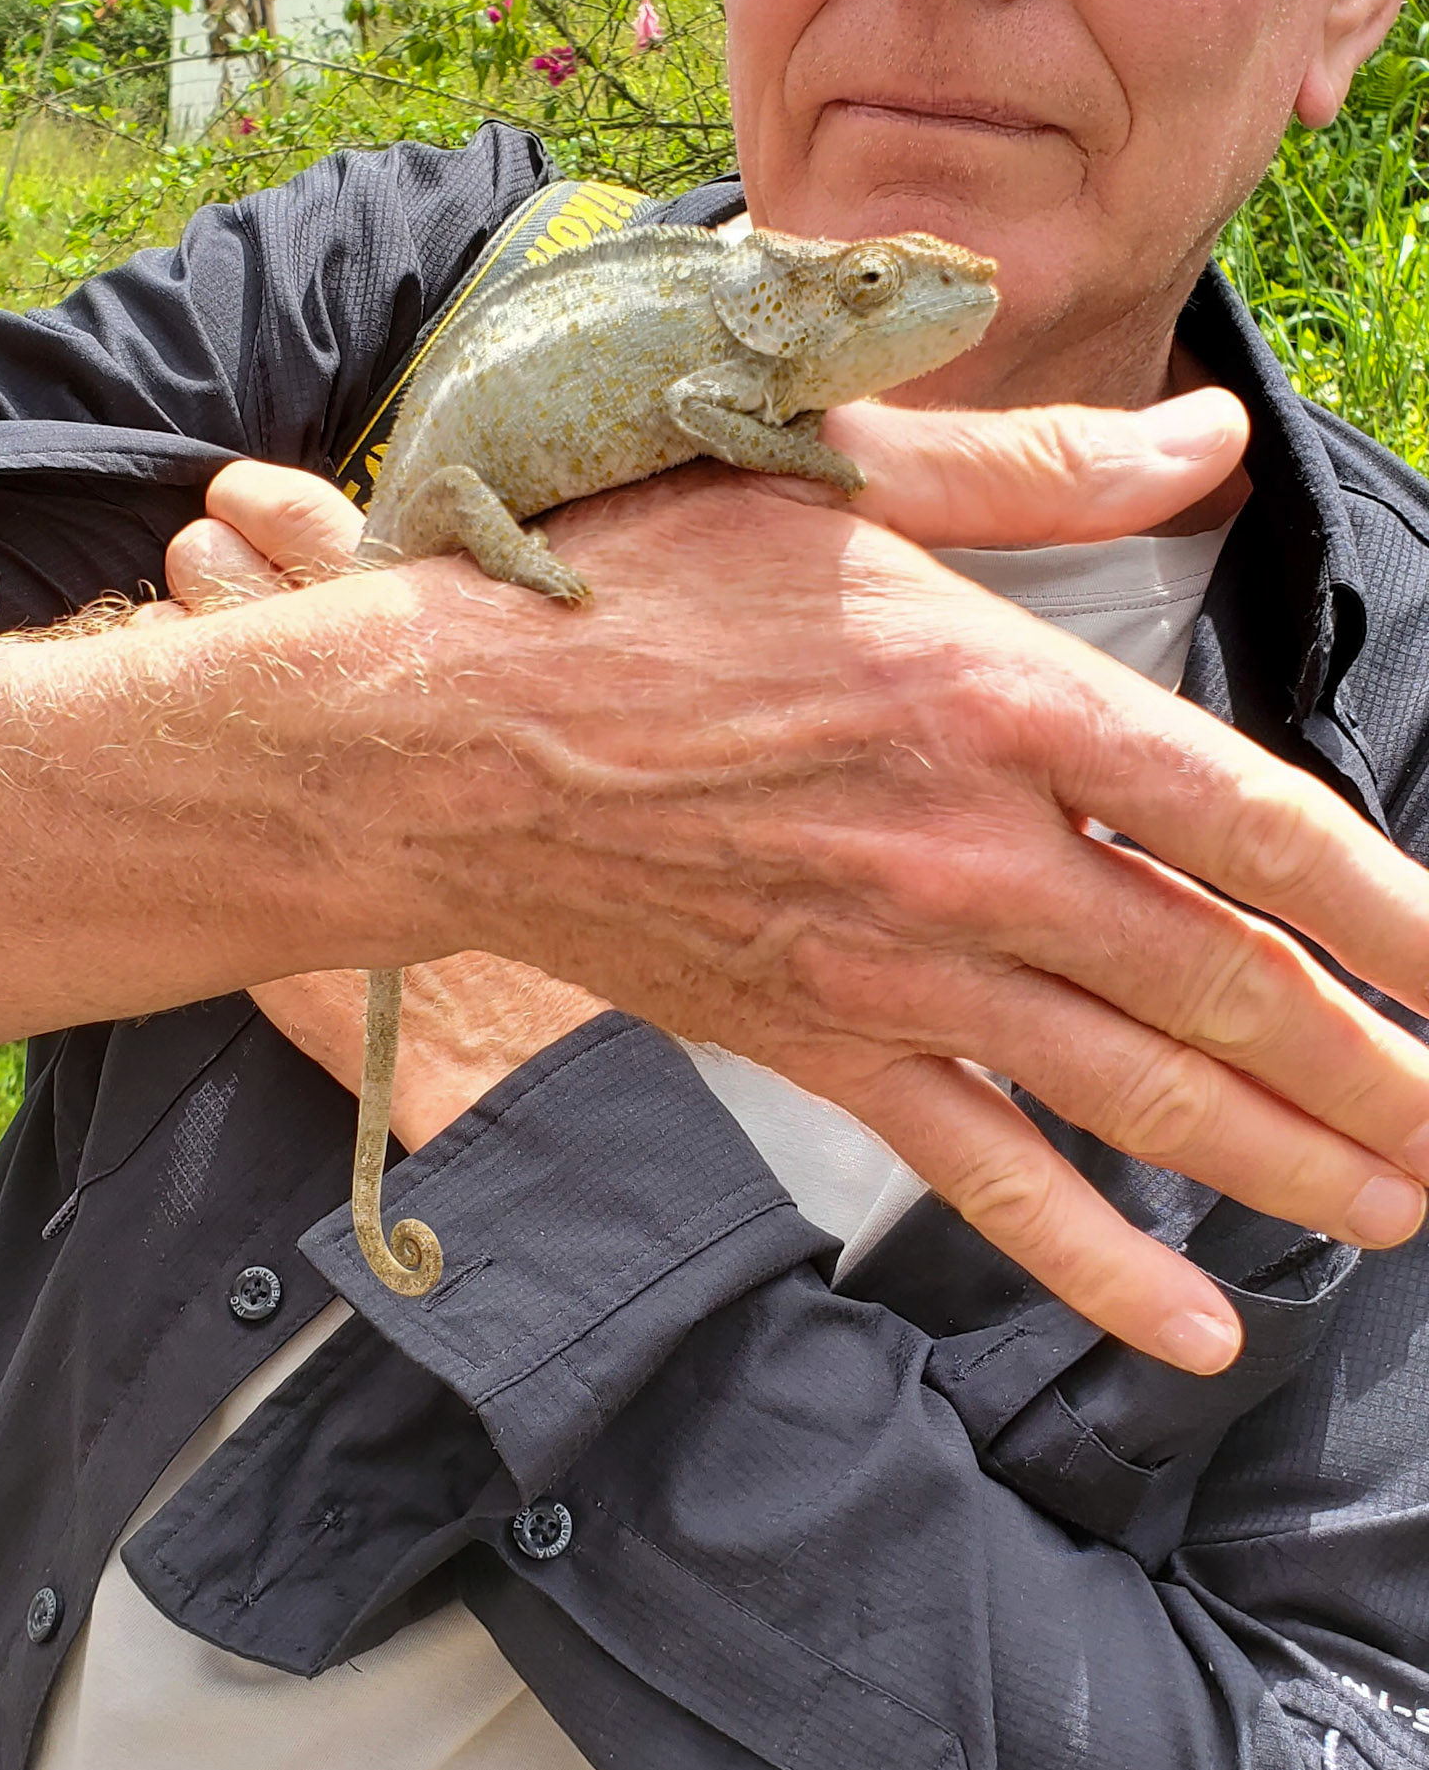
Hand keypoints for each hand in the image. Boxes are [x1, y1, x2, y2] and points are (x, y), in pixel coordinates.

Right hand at [167, 400, 1428, 1373]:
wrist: (437, 743)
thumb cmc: (629, 584)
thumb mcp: (839, 480)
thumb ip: (1040, 472)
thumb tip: (1208, 443)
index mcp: (1001, 694)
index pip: (1251, 824)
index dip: (1390, 911)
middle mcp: (977, 853)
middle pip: (1224, 984)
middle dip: (1371, 1066)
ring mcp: (902, 970)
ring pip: (1137, 1090)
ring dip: (1286, 1159)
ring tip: (1399, 1206)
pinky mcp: (825, 1048)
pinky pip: (987, 1173)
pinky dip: (1098, 1258)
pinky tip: (1199, 1326)